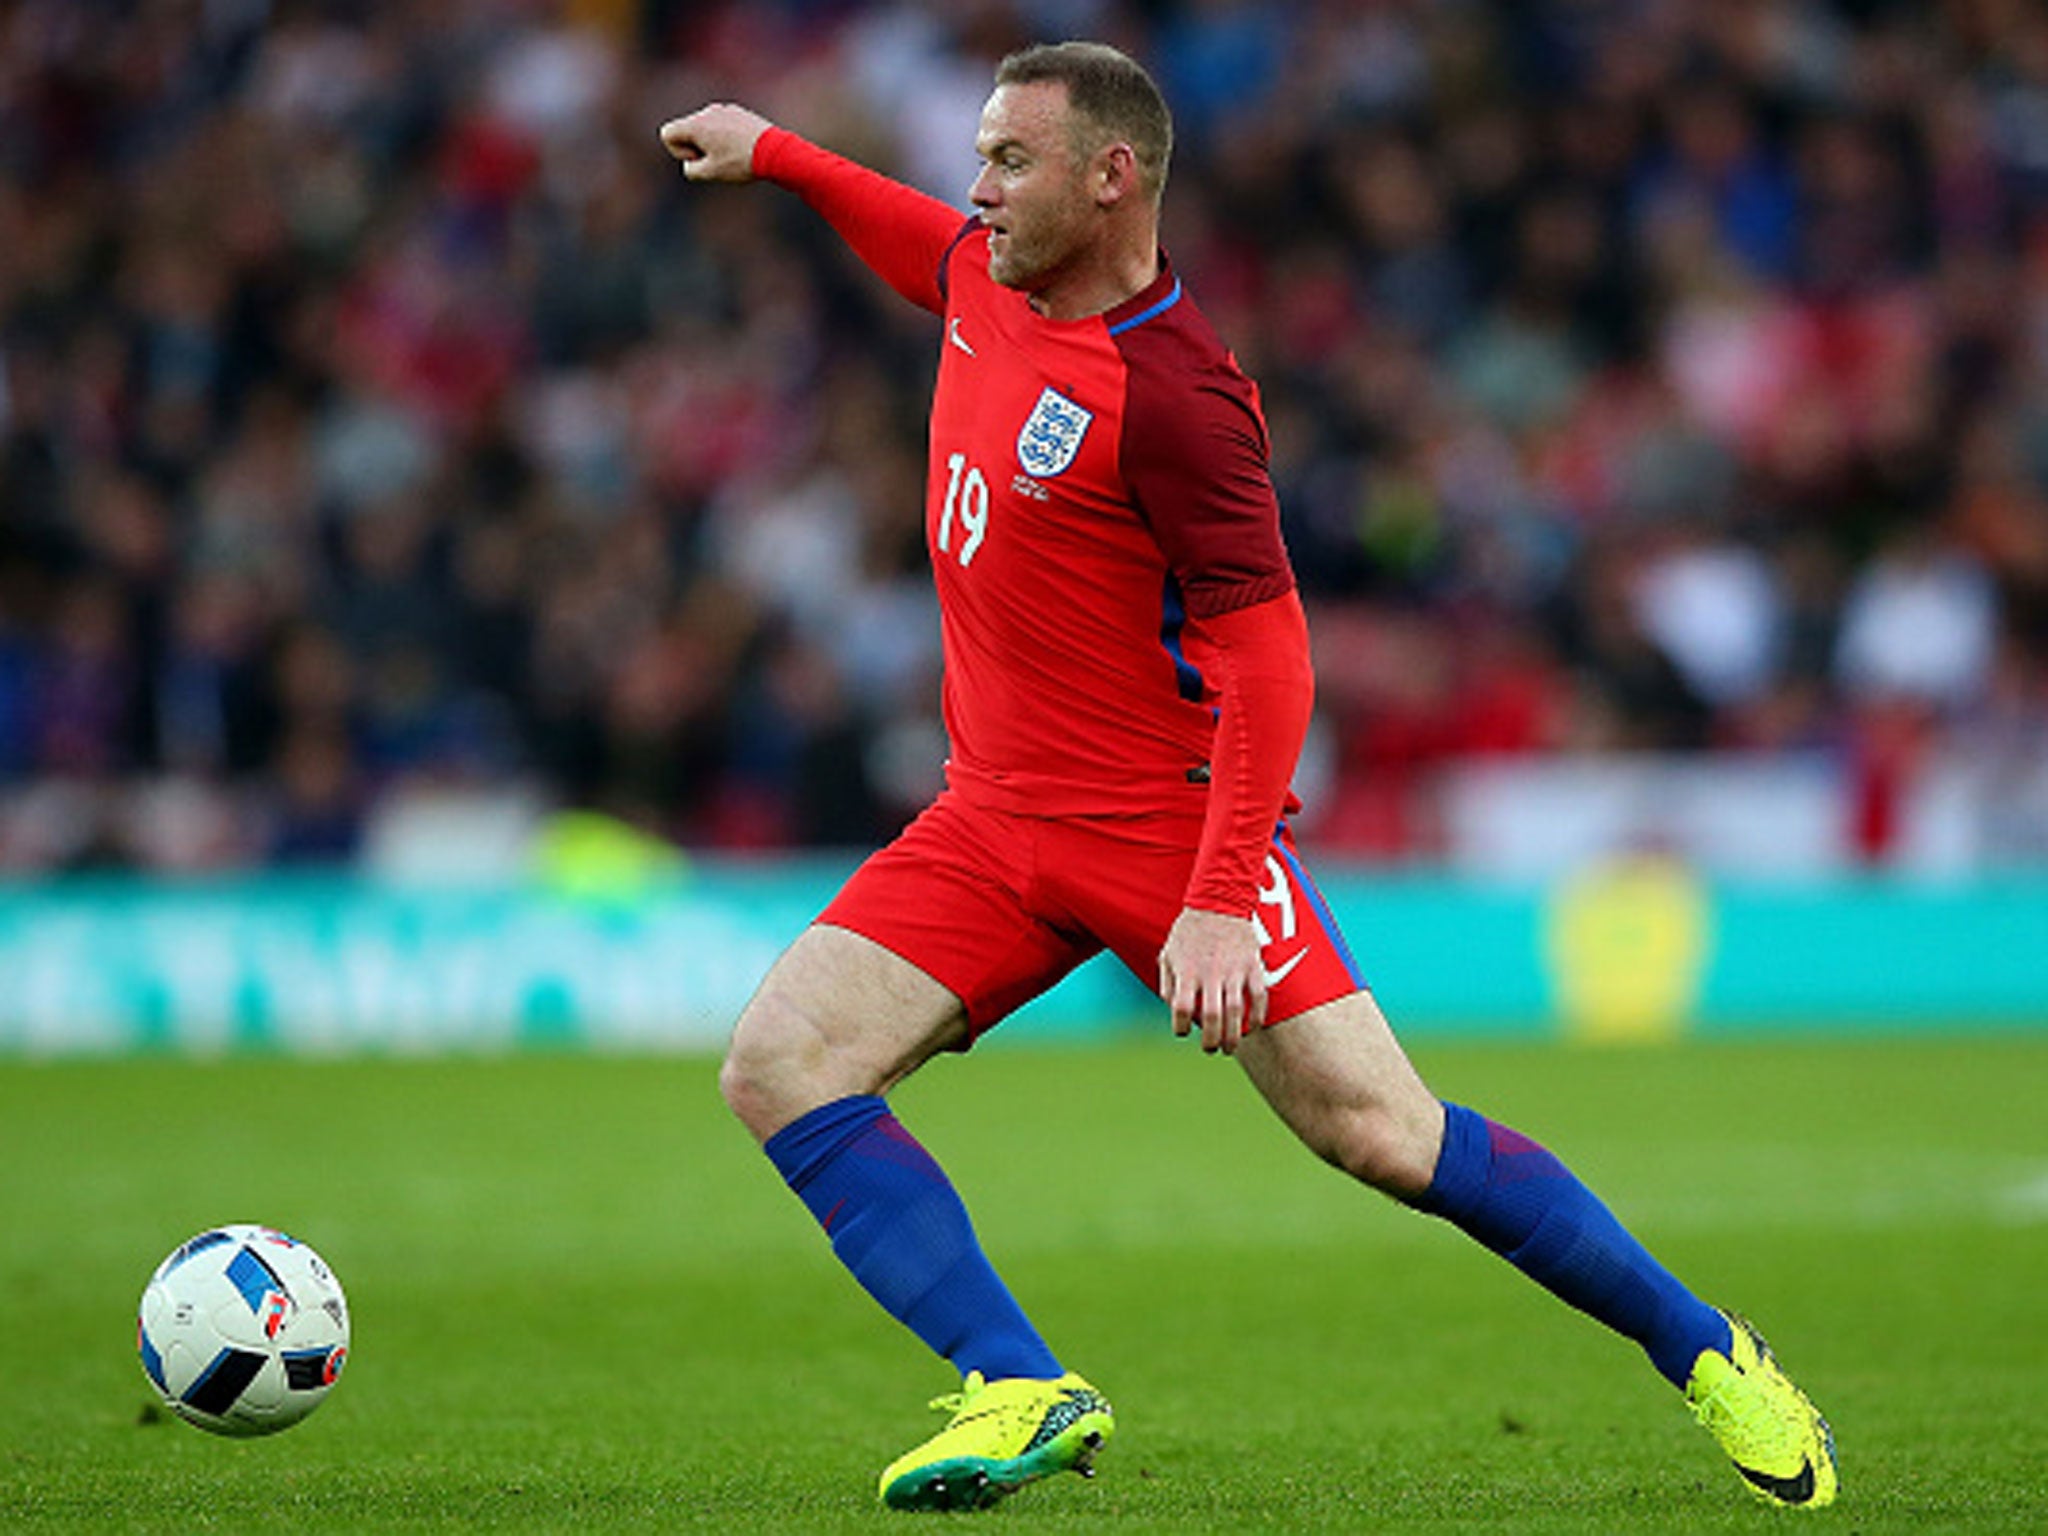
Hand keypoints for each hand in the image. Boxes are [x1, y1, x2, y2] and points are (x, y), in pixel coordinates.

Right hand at [658, 103, 772, 181]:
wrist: (775, 151)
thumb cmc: (740, 162)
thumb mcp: (710, 173)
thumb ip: (690, 170)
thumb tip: (692, 163)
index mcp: (696, 124)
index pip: (667, 133)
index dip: (678, 151)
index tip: (699, 159)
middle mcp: (707, 112)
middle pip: (687, 130)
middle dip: (696, 147)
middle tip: (718, 160)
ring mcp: (724, 110)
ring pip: (705, 128)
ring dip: (711, 142)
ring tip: (732, 155)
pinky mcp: (739, 112)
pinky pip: (722, 125)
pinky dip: (725, 137)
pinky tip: (741, 148)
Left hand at [1158, 907, 1267, 1055]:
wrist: (1219, 902)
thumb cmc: (1189, 931)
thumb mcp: (1167, 954)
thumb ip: (1167, 984)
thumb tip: (1173, 1011)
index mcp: (1186, 971)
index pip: (1180, 1009)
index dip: (1180, 1027)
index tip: (1183, 1032)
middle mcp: (1210, 973)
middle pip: (1211, 1017)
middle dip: (1211, 1041)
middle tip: (1211, 1050)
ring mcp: (1234, 970)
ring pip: (1236, 1013)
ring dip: (1234, 1037)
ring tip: (1231, 1049)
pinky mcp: (1253, 966)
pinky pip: (1259, 998)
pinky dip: (1258, 1017)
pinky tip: (1254, 1028)